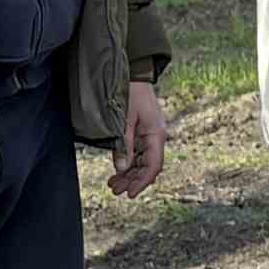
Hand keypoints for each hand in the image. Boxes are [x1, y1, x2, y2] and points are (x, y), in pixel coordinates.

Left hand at [112, 82, 167, 197]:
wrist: (133, 74)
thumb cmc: (130, 93)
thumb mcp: (124, 120)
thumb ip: (123, 145)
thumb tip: (121, 169)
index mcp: (156, 134)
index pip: (153, 166)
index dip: (142, 182)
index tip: (130, 194)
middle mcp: (155, 138)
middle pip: (147, 167)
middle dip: (132, 181)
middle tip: (115, 191)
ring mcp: (148, 136)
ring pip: (141, 162)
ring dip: (128, 175)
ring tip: (113, 185)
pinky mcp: (140, 133)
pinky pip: (136, 154)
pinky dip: (127, 164)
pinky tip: (117, 172)